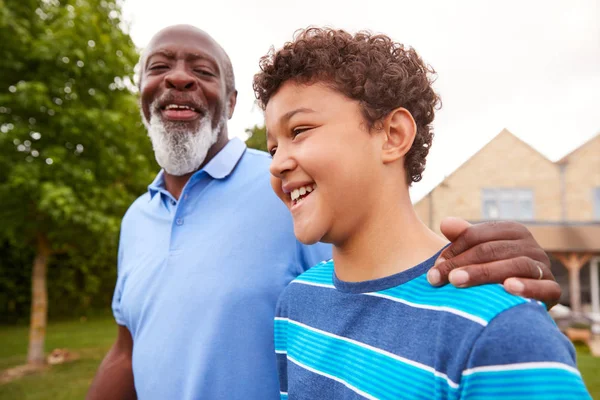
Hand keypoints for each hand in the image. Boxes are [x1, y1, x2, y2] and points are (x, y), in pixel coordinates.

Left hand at [426, 217, 560, 308]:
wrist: (519, 304)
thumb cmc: (492, 273)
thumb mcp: (476, 254)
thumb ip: (462, 238)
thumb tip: (445, 223)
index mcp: (512, 231)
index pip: (478, 235)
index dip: (453, 249)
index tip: (434, 266)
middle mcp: (530, 245)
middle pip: (492, 250)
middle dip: (461, 263)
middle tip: (437, 277)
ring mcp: (543, 267)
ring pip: (515, 265)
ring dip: (483, 273)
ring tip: (457, 282)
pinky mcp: (553, 289)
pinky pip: (544, 287)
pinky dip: (527, 287)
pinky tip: (507, 288)